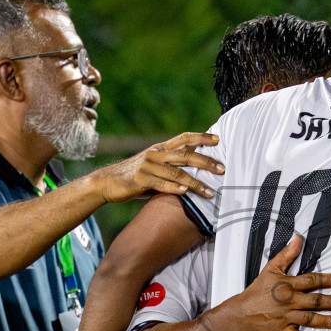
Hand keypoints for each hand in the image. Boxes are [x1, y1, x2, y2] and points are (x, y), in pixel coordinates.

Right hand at [92, 132, 223, 202]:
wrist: (108, 182)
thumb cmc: (136, 176)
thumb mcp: (154, 166)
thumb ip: (172, 165)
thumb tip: (195, 166)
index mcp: (160, 148)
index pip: (184, 138)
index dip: (201, 138)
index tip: (218, 140)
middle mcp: (156, 154)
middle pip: (186, 156)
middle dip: (206, 162)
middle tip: (222, 169)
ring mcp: (148, 167)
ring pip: (177, 174)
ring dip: (195, 183)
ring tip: (210, 192)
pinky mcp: (140, 180)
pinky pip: (161, 185)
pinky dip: (174, 189)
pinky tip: (186, 193)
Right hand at [204, 235, 330, 330]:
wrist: (242, 312)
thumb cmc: (258, 290)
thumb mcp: (271, 268)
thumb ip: (287, 254)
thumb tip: (298, 238)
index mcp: (287, 285)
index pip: (311, 281)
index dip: (328, 280)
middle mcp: (289, 301)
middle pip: (315, 301)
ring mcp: (285, 317)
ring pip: (309, 319)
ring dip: (326, 321)